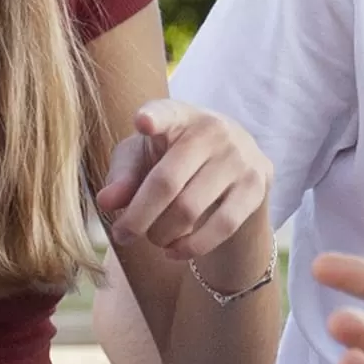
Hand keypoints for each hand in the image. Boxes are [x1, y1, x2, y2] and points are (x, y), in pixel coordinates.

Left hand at [97, 97, 272, 288]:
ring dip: (162, 234)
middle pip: (166, 182)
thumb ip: (122, 177)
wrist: (230, 167)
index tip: (142, 122)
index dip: (154, 117)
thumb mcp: (142, 160)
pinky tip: (174, 251)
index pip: (166, 112)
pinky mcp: (257, 185)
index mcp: (178, 115)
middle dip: (138, 217)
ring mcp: (239, 157)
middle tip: (121, 236)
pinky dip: (192, 246)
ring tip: (153, 239)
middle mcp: (212, 129)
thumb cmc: (172, 160)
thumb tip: (106, 202)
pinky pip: (222, 226)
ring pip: (191, 209)